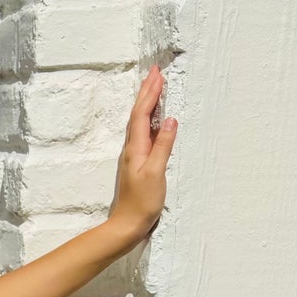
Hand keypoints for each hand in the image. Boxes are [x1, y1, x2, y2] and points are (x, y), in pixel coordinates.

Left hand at [108, 62, 177, 248]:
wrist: (127, 225)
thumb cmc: (142, 203)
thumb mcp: (156, 173)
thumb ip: (163, 146)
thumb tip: (170, 120)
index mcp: (135, 148)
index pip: (142, 114)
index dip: (150, 93)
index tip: (157, 74)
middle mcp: (132, 148)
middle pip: (138, 114)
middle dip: (147, 92)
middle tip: (154, 72)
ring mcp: (134, 155)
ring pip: (139, 122)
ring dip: (146, 103)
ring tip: (154, 87)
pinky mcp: (138, 163)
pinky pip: (143, 133)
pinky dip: (148, 119)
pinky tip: (154, 119)